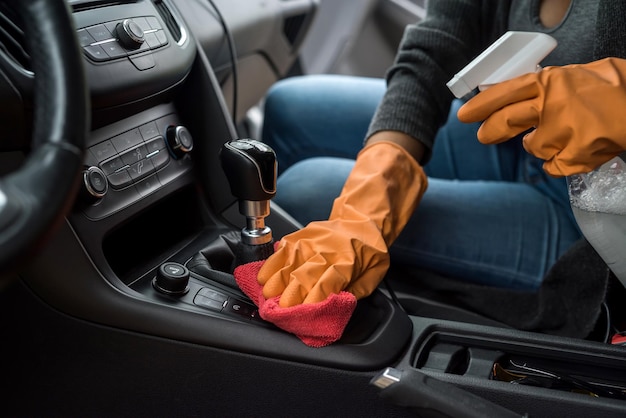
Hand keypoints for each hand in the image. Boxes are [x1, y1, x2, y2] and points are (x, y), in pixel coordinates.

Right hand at [258, 141, 426, 306]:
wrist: (362, 222)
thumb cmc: (368, 252)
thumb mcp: (373, 276)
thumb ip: (353, 293)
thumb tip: (333, 307)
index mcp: (347, 261)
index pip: (327, 283)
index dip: (312, 301)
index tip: (303, 315)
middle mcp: (325, 249)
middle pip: (303, 275)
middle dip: (290, 296)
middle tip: (281, 312)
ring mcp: (309, 241)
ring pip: (288, 264)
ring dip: (276, 283)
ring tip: (268, 298)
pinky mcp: (298, 237)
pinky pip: (280, 252)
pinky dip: (270, 266)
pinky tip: (263, 278)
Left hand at [457, 58, 625, 176]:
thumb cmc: (613, 89)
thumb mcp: (574, 77)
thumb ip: (546, 88)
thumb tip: (517, 97)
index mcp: (550, 83)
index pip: (505, 93)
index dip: (482, 105)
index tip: (465, 114)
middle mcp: (551, 107)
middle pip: (506, 121)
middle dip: (491, 131)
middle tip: (484, 136)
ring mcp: (561, 133)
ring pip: (533, 147)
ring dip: (543, 144)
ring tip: (568, 132)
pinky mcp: (574, 156)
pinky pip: (553, 166)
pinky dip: (561, 161)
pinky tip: (577, 148)